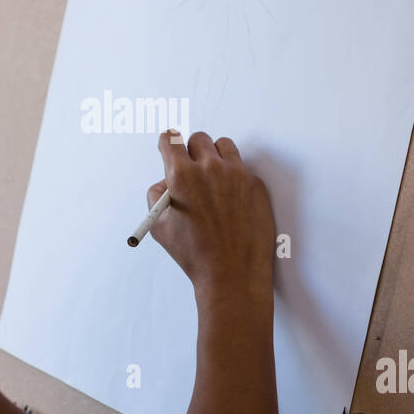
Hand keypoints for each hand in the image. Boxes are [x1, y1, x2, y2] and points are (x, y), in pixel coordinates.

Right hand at [146, 129, 275, 296]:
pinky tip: (230, 201)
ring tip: (212, 180)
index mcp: (182, 175)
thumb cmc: (194, 253)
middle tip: (191, 170)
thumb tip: (166, 182)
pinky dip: (234, 178)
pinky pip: (242, 169)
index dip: (167, 143)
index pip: (171, 139)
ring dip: (215, 156)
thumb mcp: (160, 226)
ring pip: (223, 146)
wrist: (232, 274)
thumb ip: (157, 196)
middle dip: (191, 151)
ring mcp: (237, 174)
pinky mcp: (255, 185)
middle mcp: (210, 168)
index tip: (169, 148)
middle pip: (198, 139)